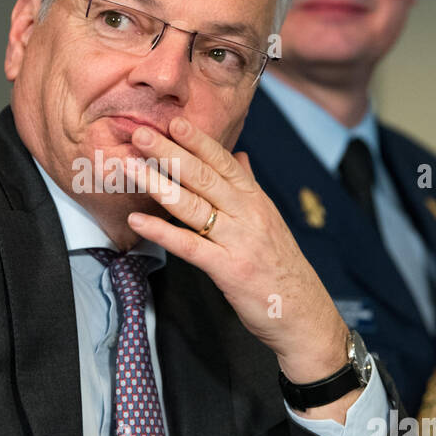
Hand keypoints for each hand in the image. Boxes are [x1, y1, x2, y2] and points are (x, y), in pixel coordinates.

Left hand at [125, 117, 351, 387]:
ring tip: (131, 167)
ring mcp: (239, 241)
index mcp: (257, 200)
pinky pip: (190, 246)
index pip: (224, 162)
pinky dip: (162, 232)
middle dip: (170, 152)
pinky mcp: (229, 269)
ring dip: (159, 184)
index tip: (173, 120)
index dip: (198, 140)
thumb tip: (239, 156)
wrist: (305, 314)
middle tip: (141, 132)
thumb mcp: (270, 221)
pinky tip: (138, 221)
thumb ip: (250, 187)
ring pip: (194, 206)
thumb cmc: (282, 269)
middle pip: (204, 177)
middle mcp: (249, 214)